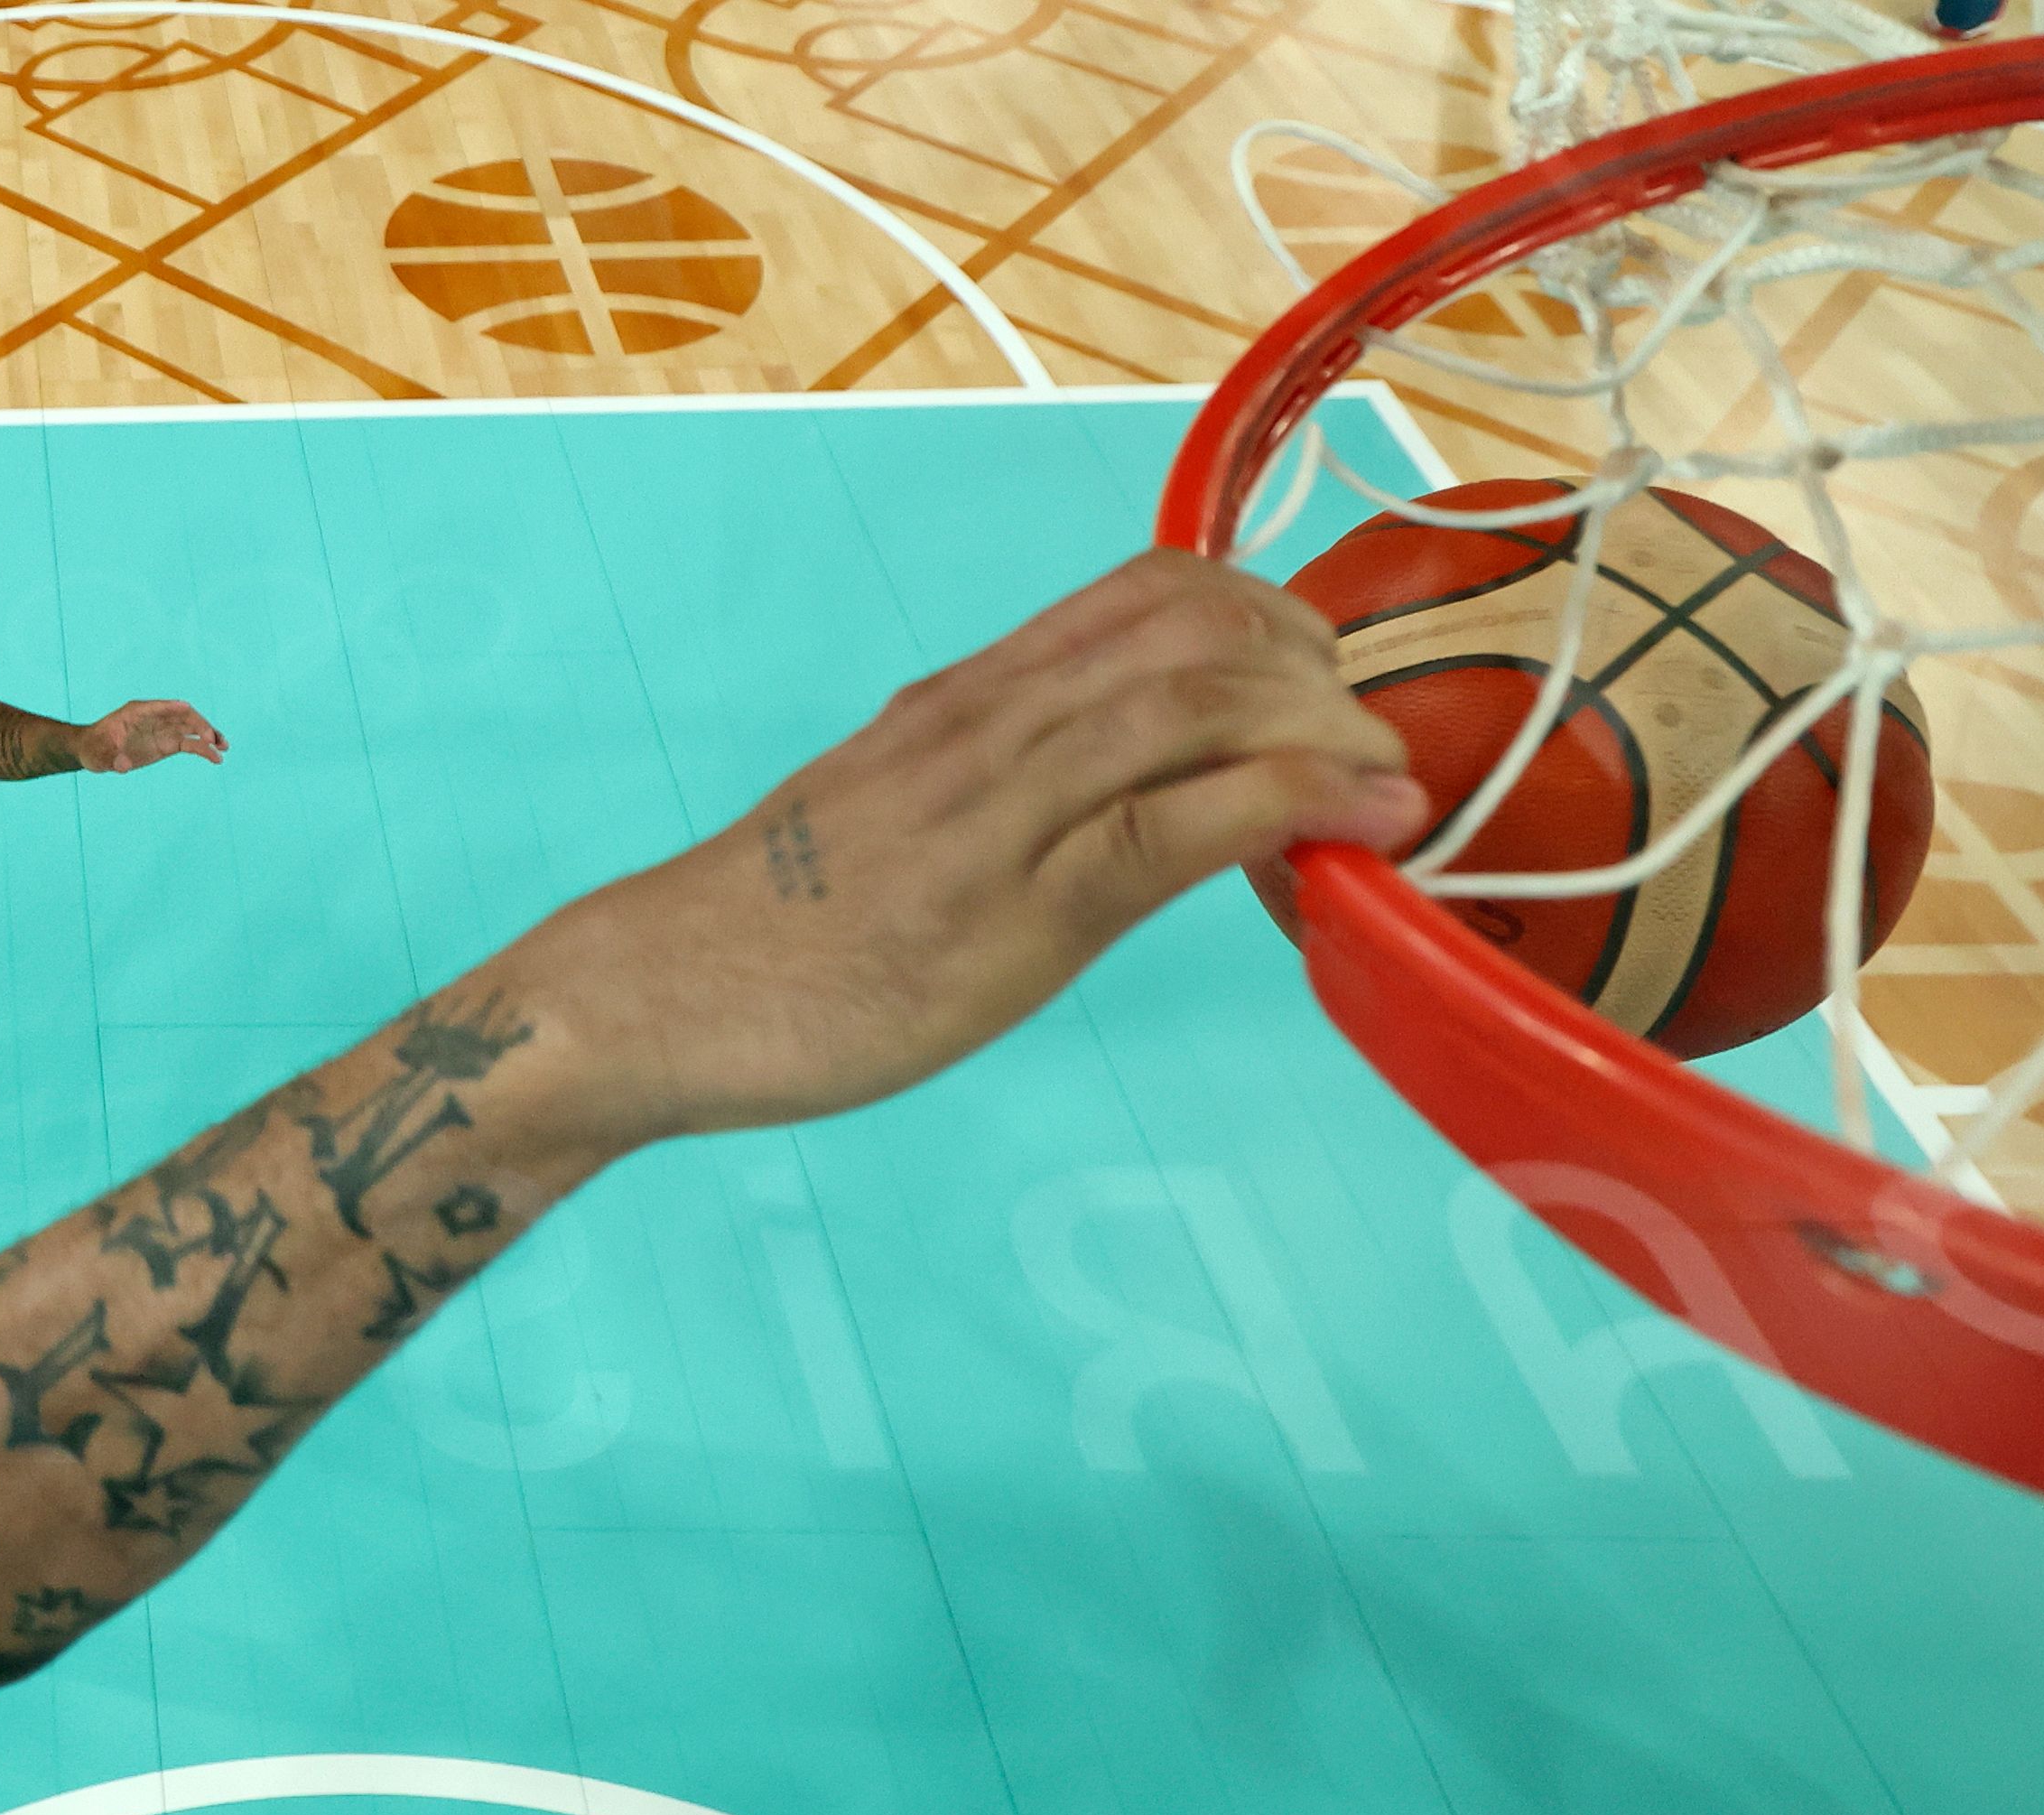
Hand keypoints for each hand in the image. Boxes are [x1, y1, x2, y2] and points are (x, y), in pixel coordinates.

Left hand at [76, 699, 226, 773]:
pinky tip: (216, 758)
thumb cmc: (94, 748)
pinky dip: (203, 749)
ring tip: (223, 747)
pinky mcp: (167, 744)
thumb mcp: (98, 755)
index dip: (174, 708)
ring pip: (190, 729)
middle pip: (181, 716)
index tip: (188, 710)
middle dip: (198, 725)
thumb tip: (123, 765)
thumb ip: (111, 759)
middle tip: (212, 740)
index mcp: (136, 712)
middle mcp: (154, 718)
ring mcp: (162, 730)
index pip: (159, 707)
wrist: (94, 751)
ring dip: (208, 736)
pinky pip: (189, 744)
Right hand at [518, 550, 1423, 1146]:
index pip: (1149, 591)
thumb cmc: (775, 927)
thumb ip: (1004, 795)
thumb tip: (1114, 804)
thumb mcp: (900, 822)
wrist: (654, 992)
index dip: (1271, 614)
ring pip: (1200, 699)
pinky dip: (1292, 801)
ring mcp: (1002, 807)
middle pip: (1199, 623)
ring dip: (1328, 726)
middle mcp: (992, 722)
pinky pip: (1173, 820)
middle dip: (1319, 666)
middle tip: (1365, 747)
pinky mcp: (1013, 906)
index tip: (1318, 687)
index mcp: (967, 698)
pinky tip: (1361, 823)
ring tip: (1389, 781)